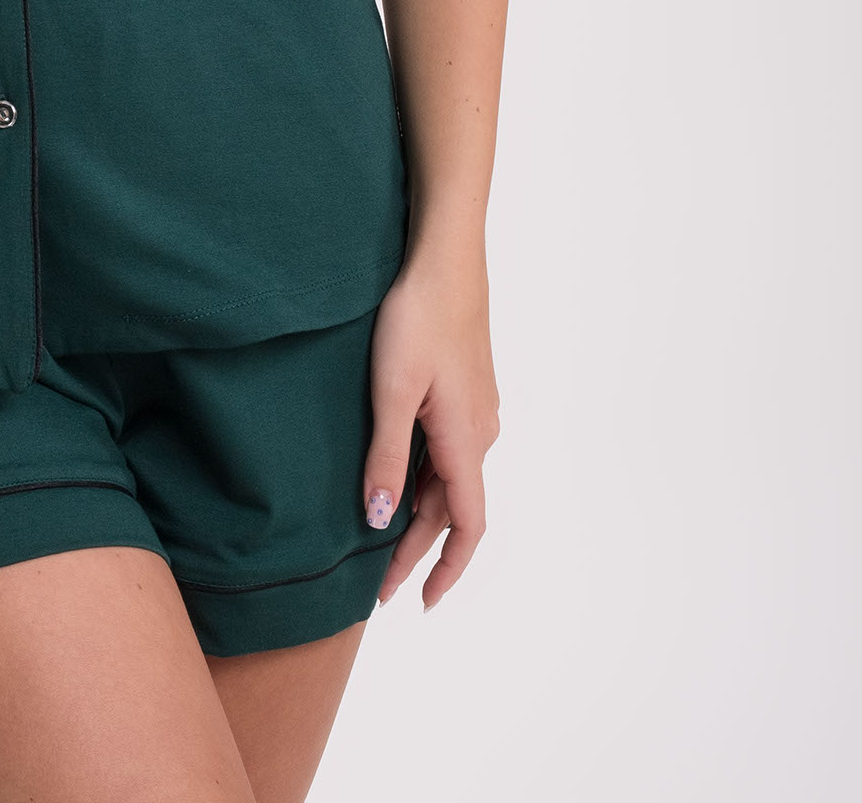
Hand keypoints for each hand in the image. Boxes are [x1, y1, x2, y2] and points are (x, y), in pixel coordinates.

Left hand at [362, 241, 499, 611]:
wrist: (443, 258)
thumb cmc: (415, 318)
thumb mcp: (391, 391)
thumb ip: (386, 457)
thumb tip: (380, 520)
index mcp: (466, 440)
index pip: (467, 526)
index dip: (447, 569)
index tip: (422, 603)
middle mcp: (481, 431)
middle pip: (453, 508)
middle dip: (418, 549)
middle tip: (380, 585)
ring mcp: (477, 408)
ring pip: (450, 478)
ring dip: (421, 513)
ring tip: (382, 541)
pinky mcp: (467, 388)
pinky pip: (448, 450)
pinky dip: (425, 478)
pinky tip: (398, 474)